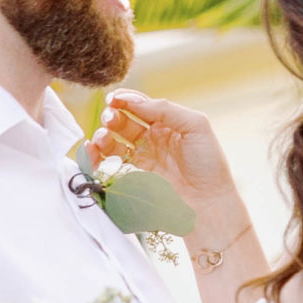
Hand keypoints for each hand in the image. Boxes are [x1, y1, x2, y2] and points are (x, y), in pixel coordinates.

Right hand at [87, 89, 238, 212]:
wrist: (209, 204)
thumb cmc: (209, 164)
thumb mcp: (195, 125)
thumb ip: (165, 109)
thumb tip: (134, 101)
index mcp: (168, 122)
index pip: (140, 105)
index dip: (125, 100)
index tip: (113, 99)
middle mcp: (153, 138)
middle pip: (123, 121)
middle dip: (113, 116)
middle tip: (110, 118)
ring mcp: (143, 158)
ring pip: (114, 141)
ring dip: (103, 135)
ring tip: (103, 138)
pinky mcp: (135, 177)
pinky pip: (111, 163)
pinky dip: (97, 156)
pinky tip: (93, 151)